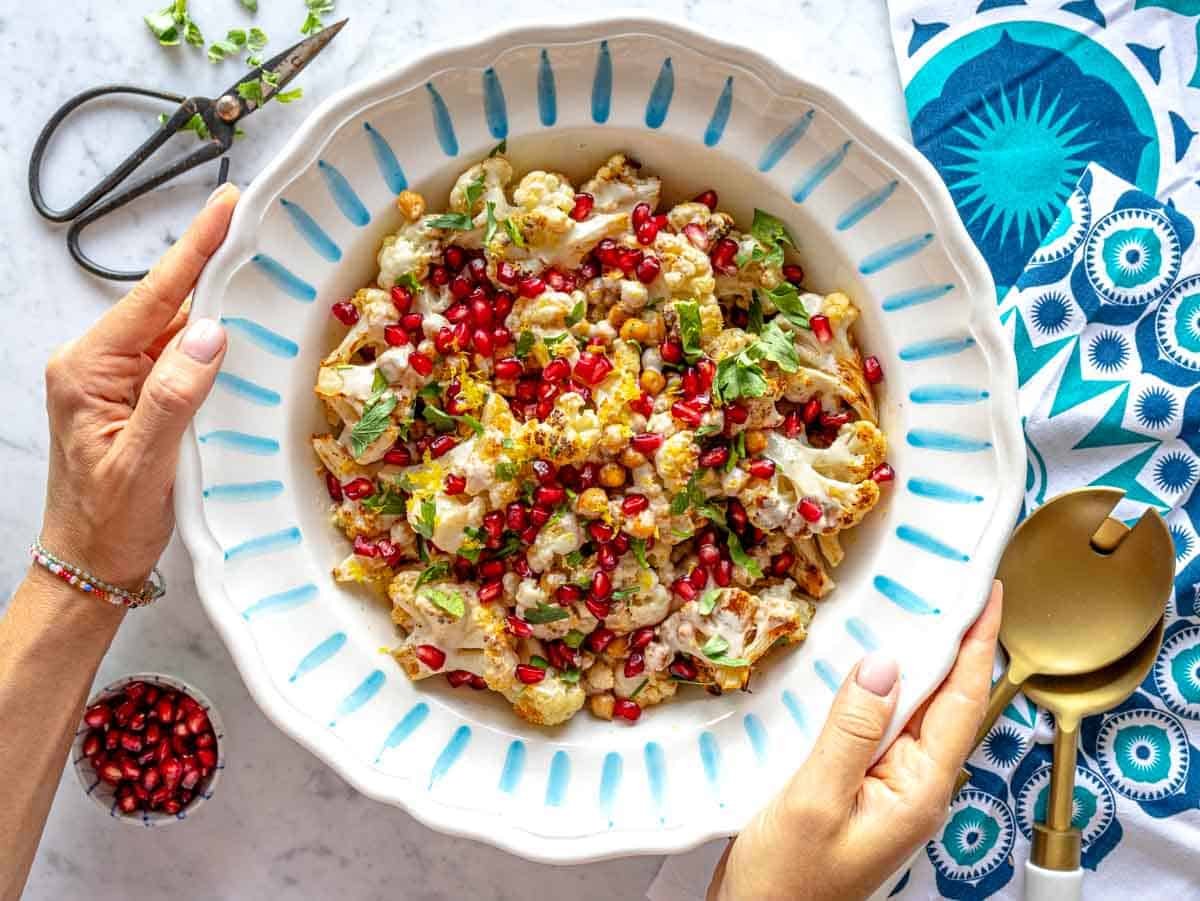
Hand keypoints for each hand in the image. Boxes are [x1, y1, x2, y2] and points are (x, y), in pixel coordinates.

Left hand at [38, 185, 238, 588]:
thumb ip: (174, 396)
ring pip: (172, 331)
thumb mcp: (142, 464)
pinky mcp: (132, 398)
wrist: (88, 568)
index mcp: (87, 370)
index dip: (194, 250)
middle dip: (210, 270)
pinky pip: (174, 360)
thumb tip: (210, 333)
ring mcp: (113, 381)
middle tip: (255, 230)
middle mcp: (95, 365)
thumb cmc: (109, 524)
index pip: (151, 298)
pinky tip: (238, 340)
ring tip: (259, 279)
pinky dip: (207, 348)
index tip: (225, 206)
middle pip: (163, 305)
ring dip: (214, 311)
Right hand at [708, 582, 1002, 900]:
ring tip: (907, 607)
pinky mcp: (856, 786)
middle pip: (942, 701)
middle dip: (948, 641)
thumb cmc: (786, 881)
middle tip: (944, 582)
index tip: (987, 594)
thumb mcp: (814, 800)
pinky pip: (874, 725)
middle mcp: (912, 785)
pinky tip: (855, 666)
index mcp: (918, 790)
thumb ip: (851, 732)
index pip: (962, 703)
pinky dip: (870, 687)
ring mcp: (885, 787)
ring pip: (906, 710)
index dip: (978, 643)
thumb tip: (883, 665)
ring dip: (909, 660)